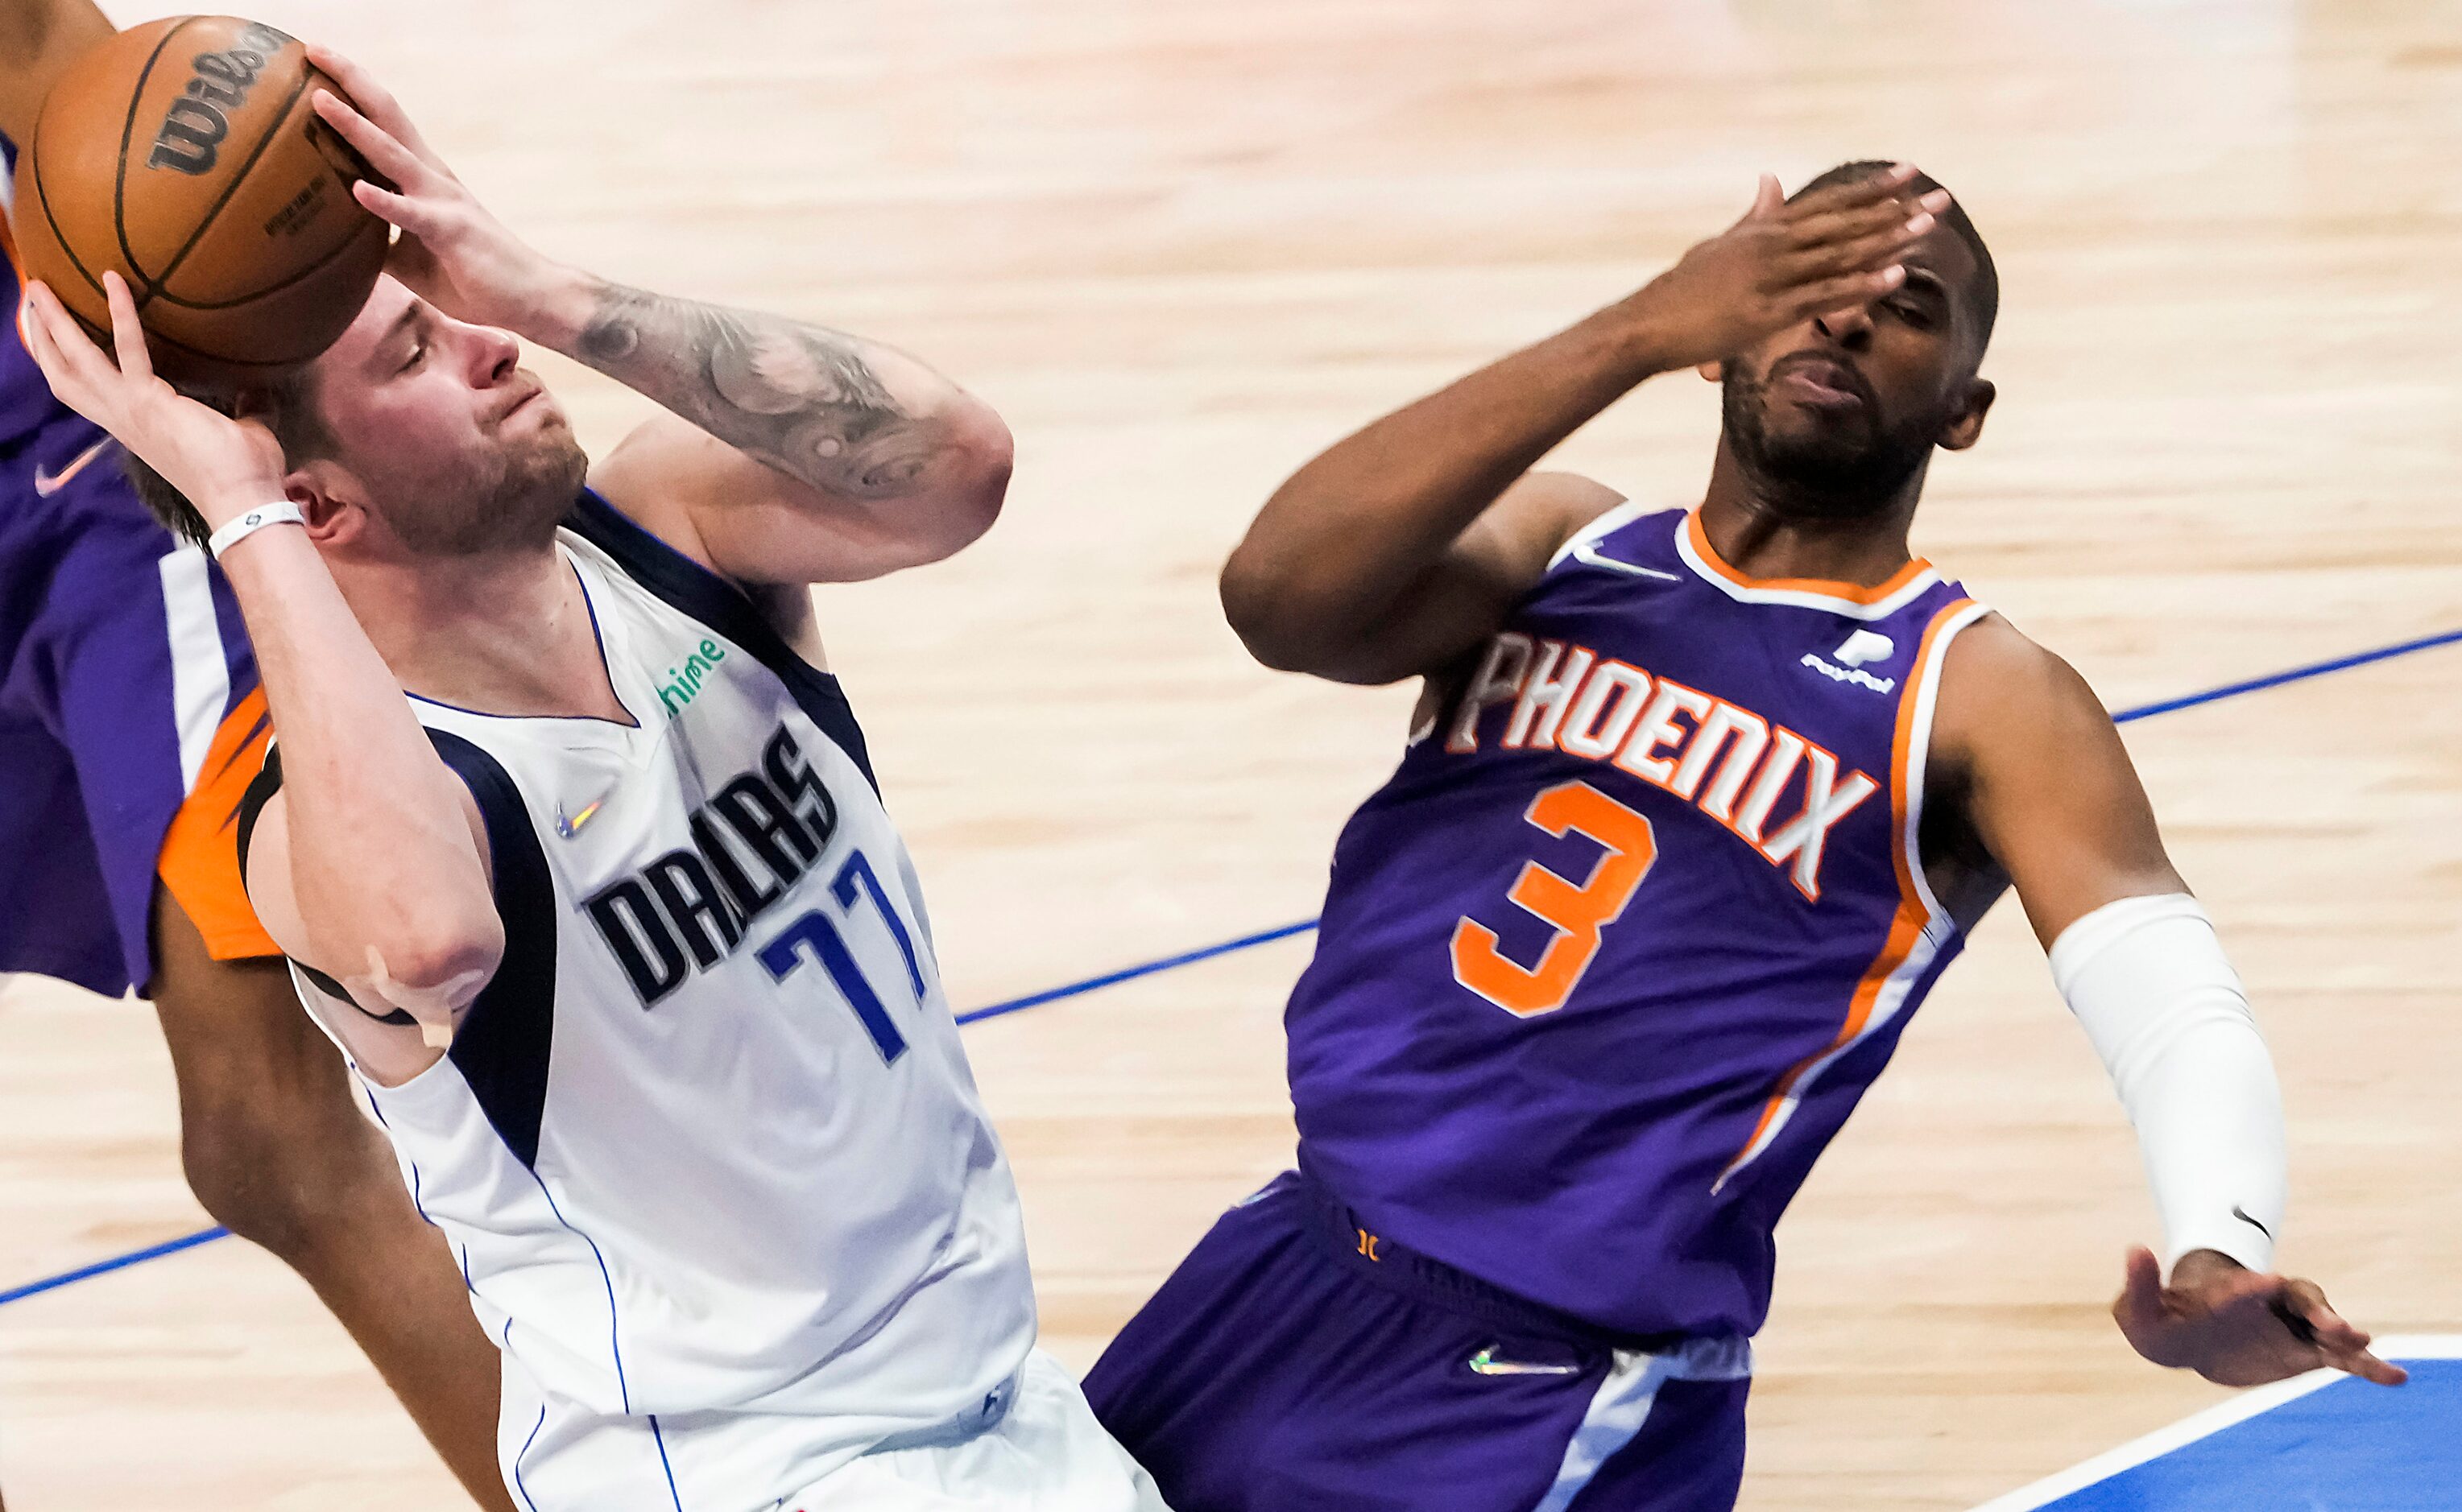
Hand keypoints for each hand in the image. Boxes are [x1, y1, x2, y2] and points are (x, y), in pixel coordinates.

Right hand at [18, 274, 286, 531]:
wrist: (243, 499)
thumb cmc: (242, 472)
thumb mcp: (242, 429)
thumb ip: (245, 406)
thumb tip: (257, 389)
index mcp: (135, 426)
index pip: (85, 392)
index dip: (63, 364)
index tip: (51, 337)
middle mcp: (122, 418)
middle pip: (64, 374)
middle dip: (43, 336)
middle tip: (32, 298)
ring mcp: (129, 409)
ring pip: (76, 359)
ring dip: (55, 321)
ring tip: (39, 285)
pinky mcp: (147, 400)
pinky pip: (128, 347)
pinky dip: (120, 312)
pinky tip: (114, 280)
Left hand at [307, 45, 573, 333]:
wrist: (532, 297)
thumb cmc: (471, 277)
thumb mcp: (409, 256)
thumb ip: (375, 238)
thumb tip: (331, 241)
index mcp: (422, 177)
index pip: (382, 123)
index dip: (349, 91)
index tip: (314, 60)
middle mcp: (431, 176)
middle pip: (387, 117)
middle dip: (350, 81)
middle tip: (313, 49)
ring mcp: (443, 200)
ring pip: (393, 154)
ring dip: (356, 127)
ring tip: (320, 100)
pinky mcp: (451, 231)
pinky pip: (412, 214)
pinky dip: (385, 202)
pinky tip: (359, 190)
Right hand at [1623, 164, 1947, 372]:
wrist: (1645, 324)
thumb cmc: (1681, 291)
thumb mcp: (1720, 245)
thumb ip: (1754, 215)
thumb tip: (1772, 179)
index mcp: (1764, 231)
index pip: (1827, 203)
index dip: (1870, 189)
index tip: (1908, 173)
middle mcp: (1772, 247)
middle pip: (1845, 224)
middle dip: (1895, 211)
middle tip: (1938, 199)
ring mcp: (1771, 279)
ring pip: (1840, 255)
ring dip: (1887, 242)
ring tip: (1927, 229)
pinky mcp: (1767, 313)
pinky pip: (1824, 296)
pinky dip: (1861, 285)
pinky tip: (1894, 276)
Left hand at [2114, 1246, 2406, 1387]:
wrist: (2186, 1337)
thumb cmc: (2163, 1320)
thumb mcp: (2140, 1308)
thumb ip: (2140, 1283)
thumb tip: (2135, 1248)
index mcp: (2227, 1292)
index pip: (2242, 1287)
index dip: (2252, 1286)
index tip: (2268, 1282)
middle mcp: (2267, 1304)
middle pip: (2297, 1300)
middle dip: (2315, 1310)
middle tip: (2332, 1325)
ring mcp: (2288, 1327)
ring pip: (2325, 1327)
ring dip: (2343, 1334)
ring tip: (2363, 1343)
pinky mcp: (2302, 1352)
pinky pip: (2340, 1359)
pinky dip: (2366, 1366)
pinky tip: (2394, 1376)